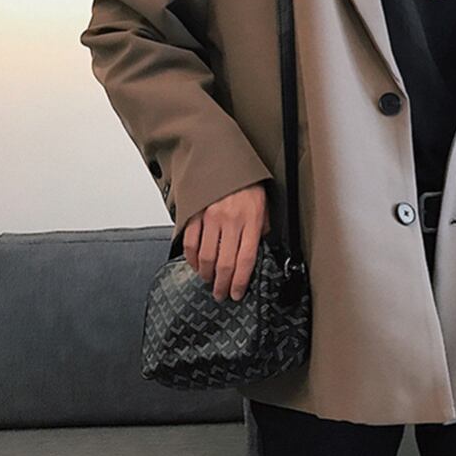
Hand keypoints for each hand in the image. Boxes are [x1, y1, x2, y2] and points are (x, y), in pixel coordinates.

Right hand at [182, 181, 271, 301]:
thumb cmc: (248, 186)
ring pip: (206, 257)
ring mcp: (211, 218)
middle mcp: (231, 221)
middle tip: (220, 295)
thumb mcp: (264, 207)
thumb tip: (258, 252)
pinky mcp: (195, 214)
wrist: (226, 161)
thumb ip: (261, 230)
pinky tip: (196, 266)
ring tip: (210, 282)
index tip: (236, 294)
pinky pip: (191, 243)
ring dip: (207, 275)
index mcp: (251, 220)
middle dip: (222, 284)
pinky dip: (192, 259)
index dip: (240, 281)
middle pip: (225, 263)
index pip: (246, 259)